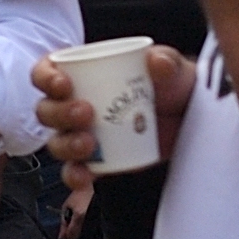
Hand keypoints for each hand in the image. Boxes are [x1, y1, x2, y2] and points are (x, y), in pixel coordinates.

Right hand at [31, 42, 195, 224]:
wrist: (192, 119)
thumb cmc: (174, 85)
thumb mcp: (172, 68)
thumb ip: (165, 61)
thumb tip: (156, 62)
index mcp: (83, 73)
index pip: (47, 72)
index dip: (45, 77)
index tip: (64, 84)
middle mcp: (74, 103)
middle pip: (47, 110)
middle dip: (59, 113)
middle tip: (86, 113)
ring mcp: (83, 134)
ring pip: (56, 142)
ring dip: (65, 145)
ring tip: (88, 144)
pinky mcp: (97, 161)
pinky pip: (76, 171)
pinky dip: (75, 175)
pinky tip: (85, 177)